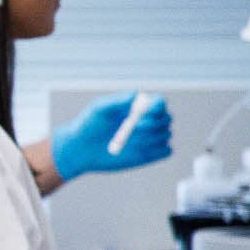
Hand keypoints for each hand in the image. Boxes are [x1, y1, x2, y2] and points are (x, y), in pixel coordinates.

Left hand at [51, 92, 172, 179]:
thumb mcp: (100, 109)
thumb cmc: (90, 125)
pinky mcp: (151, 154)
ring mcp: (152, 138)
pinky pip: (167, 151)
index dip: (158, 107)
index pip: (160, 103)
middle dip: (154, 123)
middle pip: (167, 118)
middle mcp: (149, 120)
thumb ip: (117, 101)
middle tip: (134, 128)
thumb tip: (135, 94)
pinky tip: (140, 151)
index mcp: (139, 106)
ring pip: (165, 135)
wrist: (82, 149)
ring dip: (150, 138)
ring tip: (129, 141)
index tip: (146, 112)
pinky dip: (157, 150)